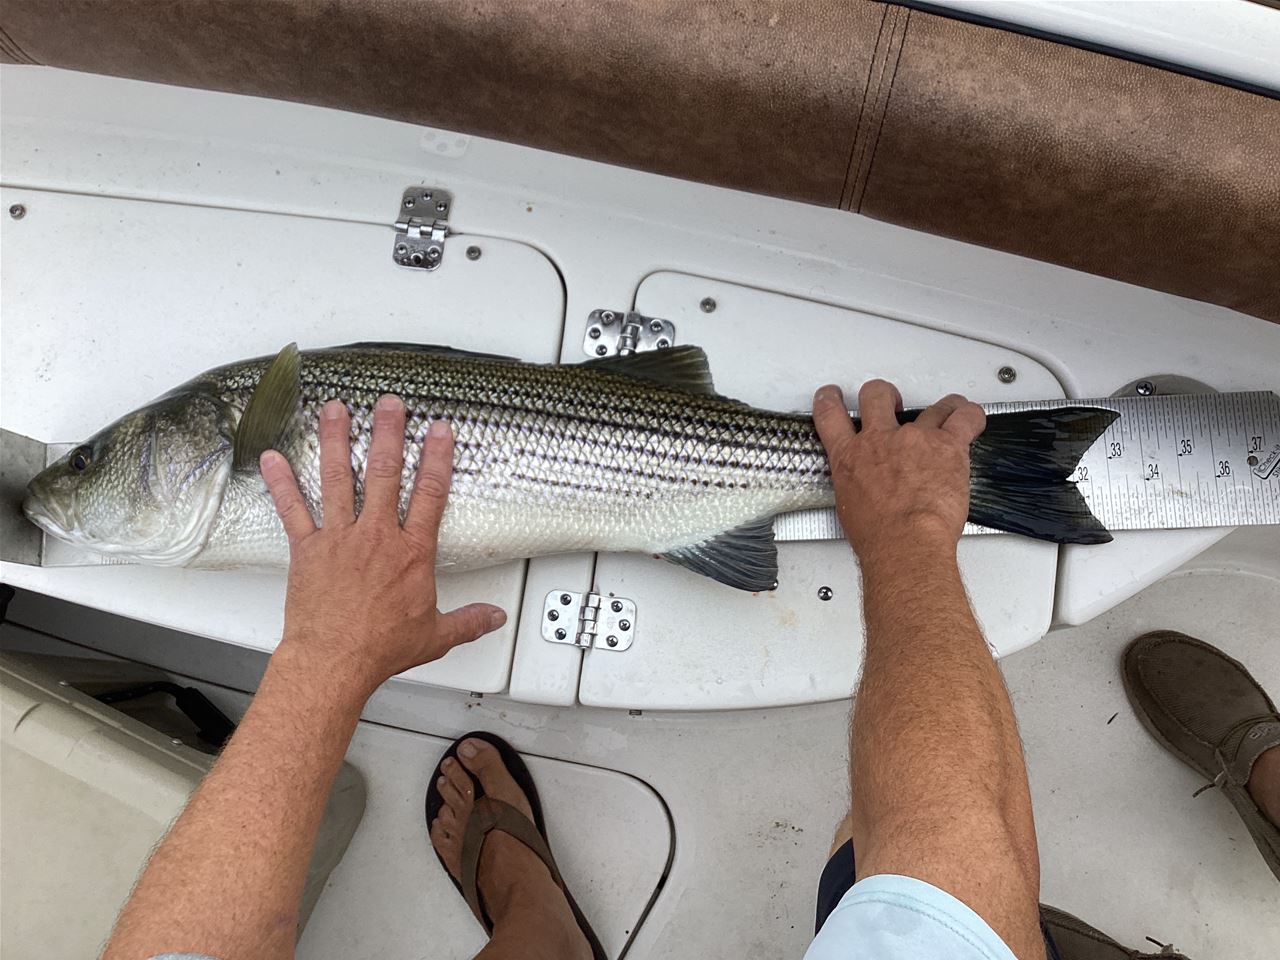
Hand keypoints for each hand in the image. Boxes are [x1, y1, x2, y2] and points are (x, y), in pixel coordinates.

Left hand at [260, 395, 505, 696]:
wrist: (335, 661)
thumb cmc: (381, 647)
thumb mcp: (435, 635)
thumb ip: (468, 621)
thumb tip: (494, 618)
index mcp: (411, 552)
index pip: (429, 494)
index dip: (436, 458)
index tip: (438, 430)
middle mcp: (376, 537)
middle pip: (384, 473)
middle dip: (387, 433)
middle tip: (389, 404)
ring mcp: (339, 539)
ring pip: (338, 479)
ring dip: (335, 441)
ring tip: (334, 409)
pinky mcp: (308, 550)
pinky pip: (293, 510)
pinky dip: (282, 483)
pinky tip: (272, 457)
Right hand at [812, 380, 985, 563]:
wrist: (906, 543)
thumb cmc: (880, 535)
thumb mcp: (851, 508)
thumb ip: (860, 486)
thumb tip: (869, 487)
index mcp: (850, 456)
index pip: (831, 415)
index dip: (830, 400)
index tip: (834, 396)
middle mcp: (880, 440)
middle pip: (877, 395)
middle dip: (884, 395)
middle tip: (893, 404)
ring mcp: (914, 438)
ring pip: (931, 406)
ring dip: (941, 409)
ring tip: (948, 415)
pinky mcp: (947, 444)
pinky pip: (965, 417)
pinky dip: (970, 415)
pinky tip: (971, 418)